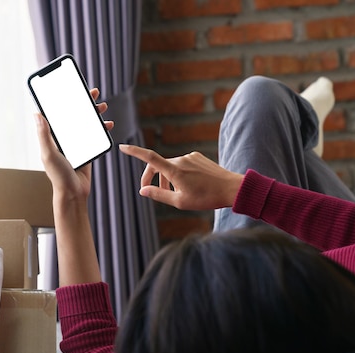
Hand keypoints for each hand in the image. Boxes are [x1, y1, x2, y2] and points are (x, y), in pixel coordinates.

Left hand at [35, 88, 109, 286]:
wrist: (74, 194)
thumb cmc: (58, 176)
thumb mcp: (49, 153)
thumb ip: (44, 134)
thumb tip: (37, 113)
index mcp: (52, 136)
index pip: (57, 112)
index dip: (63, 98)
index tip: (72, 87)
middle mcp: (63, 138)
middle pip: (73, 114)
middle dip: (83, 102)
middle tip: (92, 92)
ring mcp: (76, 144)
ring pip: (86, 122)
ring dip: (94, 113)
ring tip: (103, 106)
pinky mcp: (87, 150)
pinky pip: (95, 135)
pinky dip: (102, 128)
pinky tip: (108, 124)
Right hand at [118, 145, 243, 210]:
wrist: (232, 189)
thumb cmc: (206, 198)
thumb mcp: (180, 202)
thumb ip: (159, 195)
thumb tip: (143, 190)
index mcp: (174, 170)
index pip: (149, 158)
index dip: (134, 152)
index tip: (122, 147)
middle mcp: (180, 160)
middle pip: (157, 165)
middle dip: (151, 177)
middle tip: (149, 191)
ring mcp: (190, 157)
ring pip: (170, 167)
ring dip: (166, 178)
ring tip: (174, 194)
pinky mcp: (198, 158)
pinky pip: (182, 165)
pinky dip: (178, 175)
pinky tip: (189, 187)